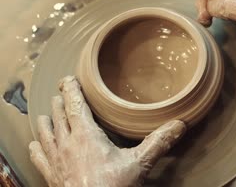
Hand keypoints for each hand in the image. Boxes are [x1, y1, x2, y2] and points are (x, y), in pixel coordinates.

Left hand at [29, 76, 185, 186]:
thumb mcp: (139, 164)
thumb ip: (158, 142)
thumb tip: (178, 125)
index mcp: (86, 135)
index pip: (75, 105)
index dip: (71, 89)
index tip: (68, 79)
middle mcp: (66, 144)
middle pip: (59, 115)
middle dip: (61, 102)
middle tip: (63, 93)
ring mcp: (55, 160)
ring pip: (46, 132)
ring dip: (48, 120)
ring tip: (49, 112)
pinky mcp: (51, 175)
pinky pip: (38, 156)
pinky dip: (37, 146)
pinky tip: (37, 144)